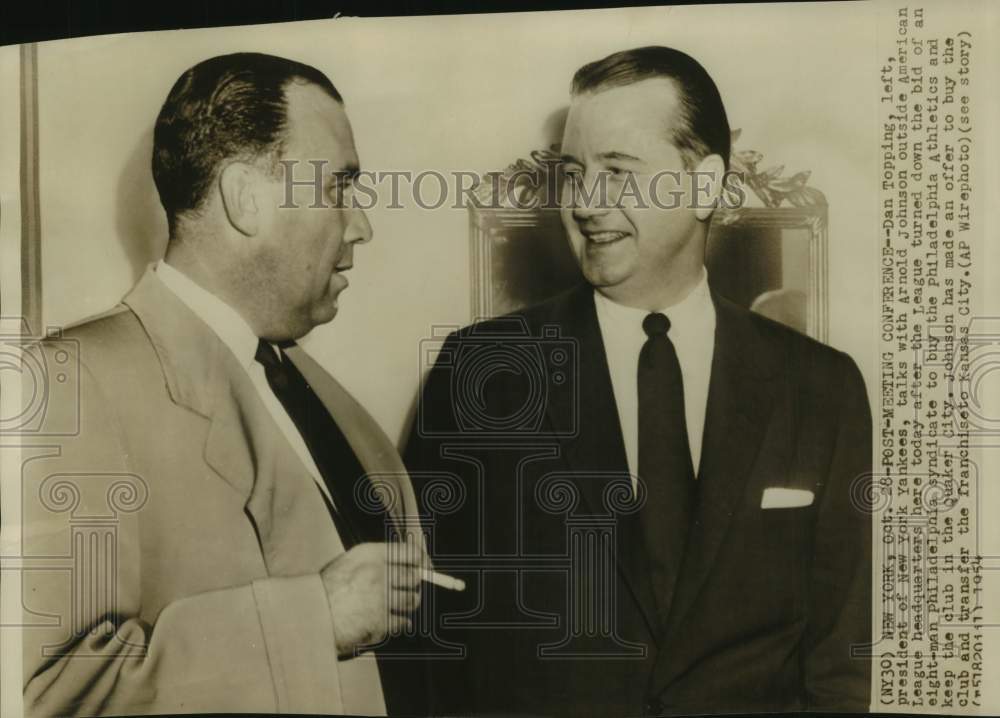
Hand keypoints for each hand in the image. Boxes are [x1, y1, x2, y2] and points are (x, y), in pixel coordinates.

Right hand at [321, 539, 427, 657]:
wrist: (309, 615)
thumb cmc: (328, 590)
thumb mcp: (349, 562)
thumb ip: (376, 560)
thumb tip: (410, 565)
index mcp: (370, 554)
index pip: (410, 552)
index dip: (422, 561)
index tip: (426, 567)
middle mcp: (378, 572)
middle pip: (415, 577)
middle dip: (413, 585)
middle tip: (407, 590)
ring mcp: (380, 597)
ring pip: (412, 601)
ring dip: (407, 605)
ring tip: (394, 605)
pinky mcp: (380, 620)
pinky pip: (402, 622)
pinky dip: (398, 623)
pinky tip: (387, 621)